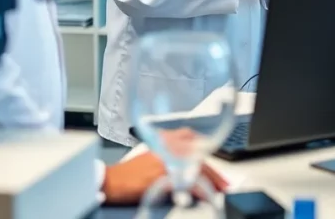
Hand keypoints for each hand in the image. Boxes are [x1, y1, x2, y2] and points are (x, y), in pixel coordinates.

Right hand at [102, 147, 228, 205]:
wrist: (111, 180)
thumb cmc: (128, 172)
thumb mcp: (151, 153)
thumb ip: (169, 152)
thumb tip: (187, 163)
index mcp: (165, 139)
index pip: (192, 139)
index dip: (206, 150)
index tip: (213, 160)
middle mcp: (168, 146)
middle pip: (198, 156)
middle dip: (213, 170)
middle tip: (222, 181)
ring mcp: (168, 160)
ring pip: (197, 169)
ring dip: (211, 180)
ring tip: (219, 189)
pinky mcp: (165, 176)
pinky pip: (188, 183)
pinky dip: (199, 190)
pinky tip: (205, 195)